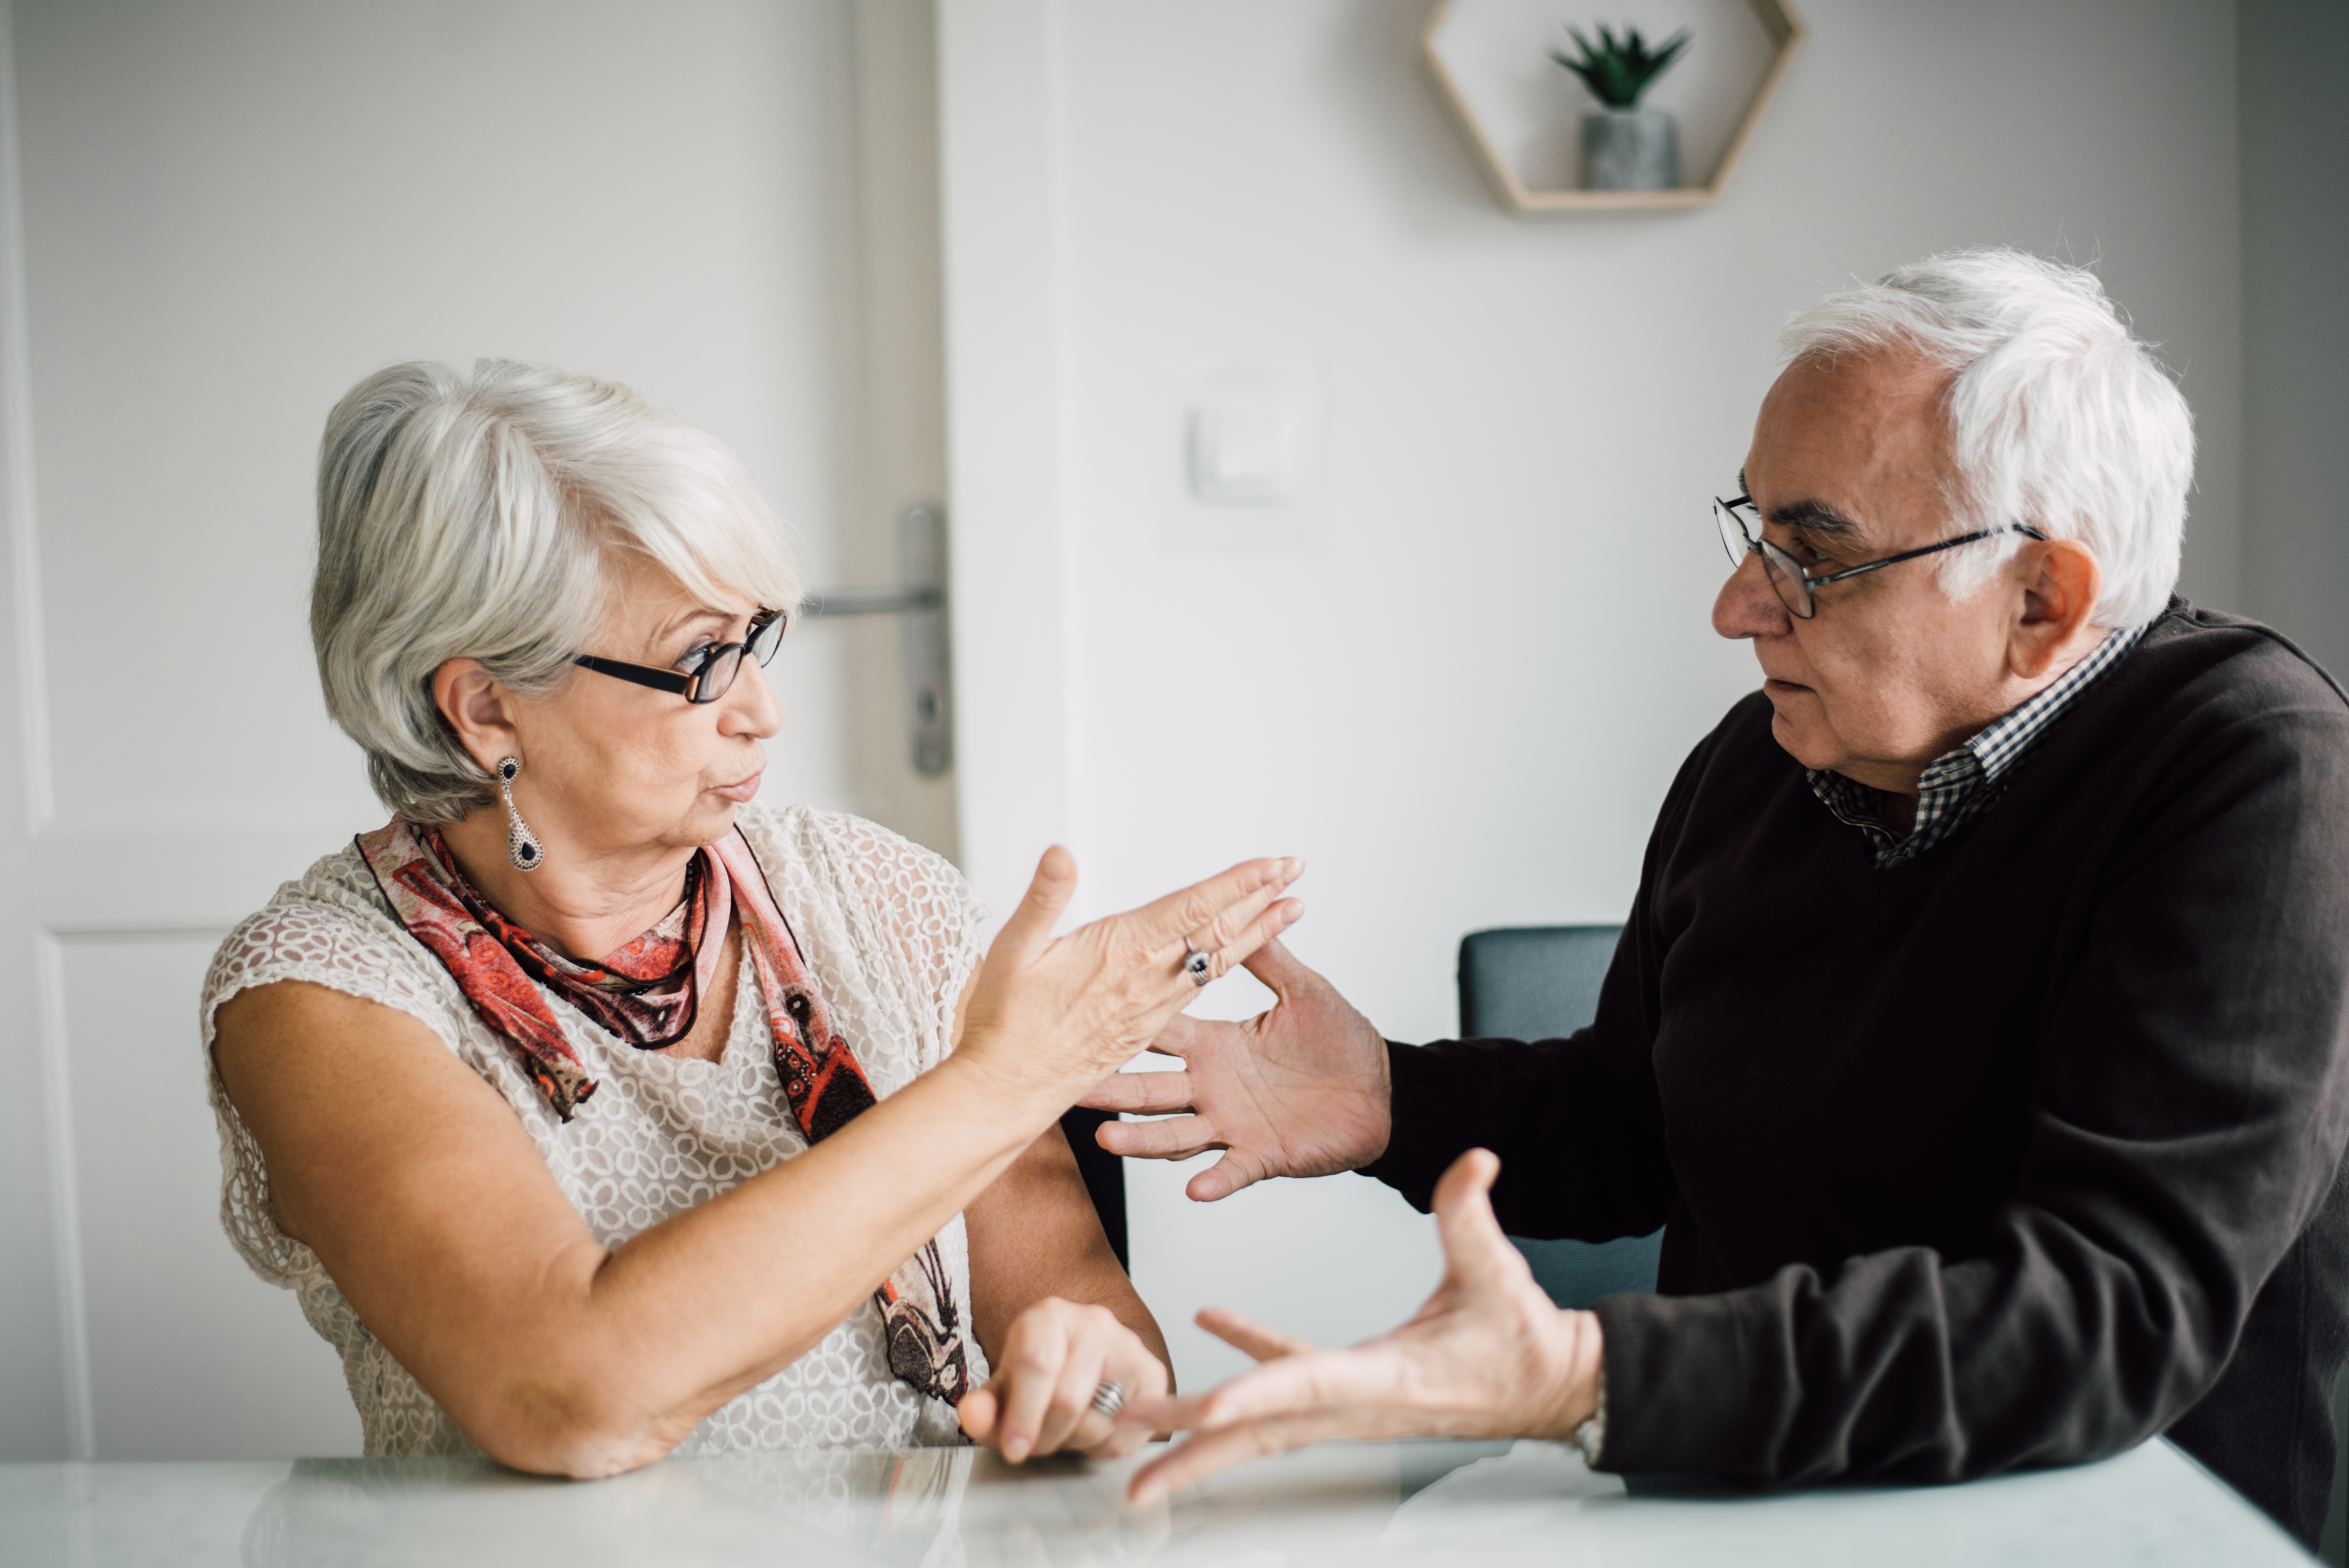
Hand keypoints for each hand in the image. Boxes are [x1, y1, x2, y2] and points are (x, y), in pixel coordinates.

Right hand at [956, 848, 1303, 1105]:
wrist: (1006, 1093)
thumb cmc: (1001, 1021)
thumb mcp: (1012, 953)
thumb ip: (1043, 900)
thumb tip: (1061, 852)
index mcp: (1121, 951)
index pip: (1193, 907)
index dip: (1238, 883)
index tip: (1275, 863)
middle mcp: (1147, 979)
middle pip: (1217, 931)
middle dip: (1259, 897)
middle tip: (1294, 870)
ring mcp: (1151, 1007)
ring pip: (1216, 962)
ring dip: (1254, 931)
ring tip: (1286, 908)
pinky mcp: (1147, 1029)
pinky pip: (1197, 991)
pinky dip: (1225, 964)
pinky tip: (1238, 952)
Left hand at [957, 1296, 1168, 1461]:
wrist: (1082, 1365)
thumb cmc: (1039, 1377)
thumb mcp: (1003, 1392)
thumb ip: (983, 1408)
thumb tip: (972, 1415)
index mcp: (1048, 1316)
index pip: (1037, 1364)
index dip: (1022, 1414)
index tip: (1014, 1447)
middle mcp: (1093, 1322)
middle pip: (1066, 1399)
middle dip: (1046, 1437)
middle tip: (1036, 1444)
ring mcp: (1128, 1346)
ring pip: (1098, 1420)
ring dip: (1073, 1443)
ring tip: (1063, 1433)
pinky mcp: (1153, 1375)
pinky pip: (1127, 1432)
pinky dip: (1103, 1447)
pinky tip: (1092, 1431)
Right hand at [1078, 940, 1390, 1199]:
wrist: (1382, 1092)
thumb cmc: (1341, 1041)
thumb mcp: (1304, 990)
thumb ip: (1268, 956)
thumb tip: (1238, 909)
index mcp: (1217, 1046)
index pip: (1159, 1035)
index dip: (1123, 1028)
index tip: (1082, 1018)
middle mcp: (1212, 1088)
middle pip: (1149, 1090)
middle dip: (1110, 1090)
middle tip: (1069, 1088)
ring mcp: (1231, 1125)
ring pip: (1174, 1134)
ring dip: (1141, 1140)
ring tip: (1108, 1140)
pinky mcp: (1261, 1156)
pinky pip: (1232, 1171)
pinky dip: (1213, 1180)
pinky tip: (1193, 1188)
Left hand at [1120, 1150, 1601, 1503]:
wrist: (1545, 1385)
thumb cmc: (1521, 1339)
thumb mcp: (1498, 1272)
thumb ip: (1473, 1214)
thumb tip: (1475, 1159)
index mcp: (1385, 1377)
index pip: (1308, 1384)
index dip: (1254, 1393)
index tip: (1206, 1410)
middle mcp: (1355, 1402)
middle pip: (1260, 1430)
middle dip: (1194, 1448)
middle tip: (1130, 1465)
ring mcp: (1347, 1404)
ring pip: (1259, 1422)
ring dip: (1199, 1430)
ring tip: (1140, 1430)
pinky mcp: (1350, 1388)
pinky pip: (1283, 1378)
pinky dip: (1244, 1355)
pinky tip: (1209, 1322)